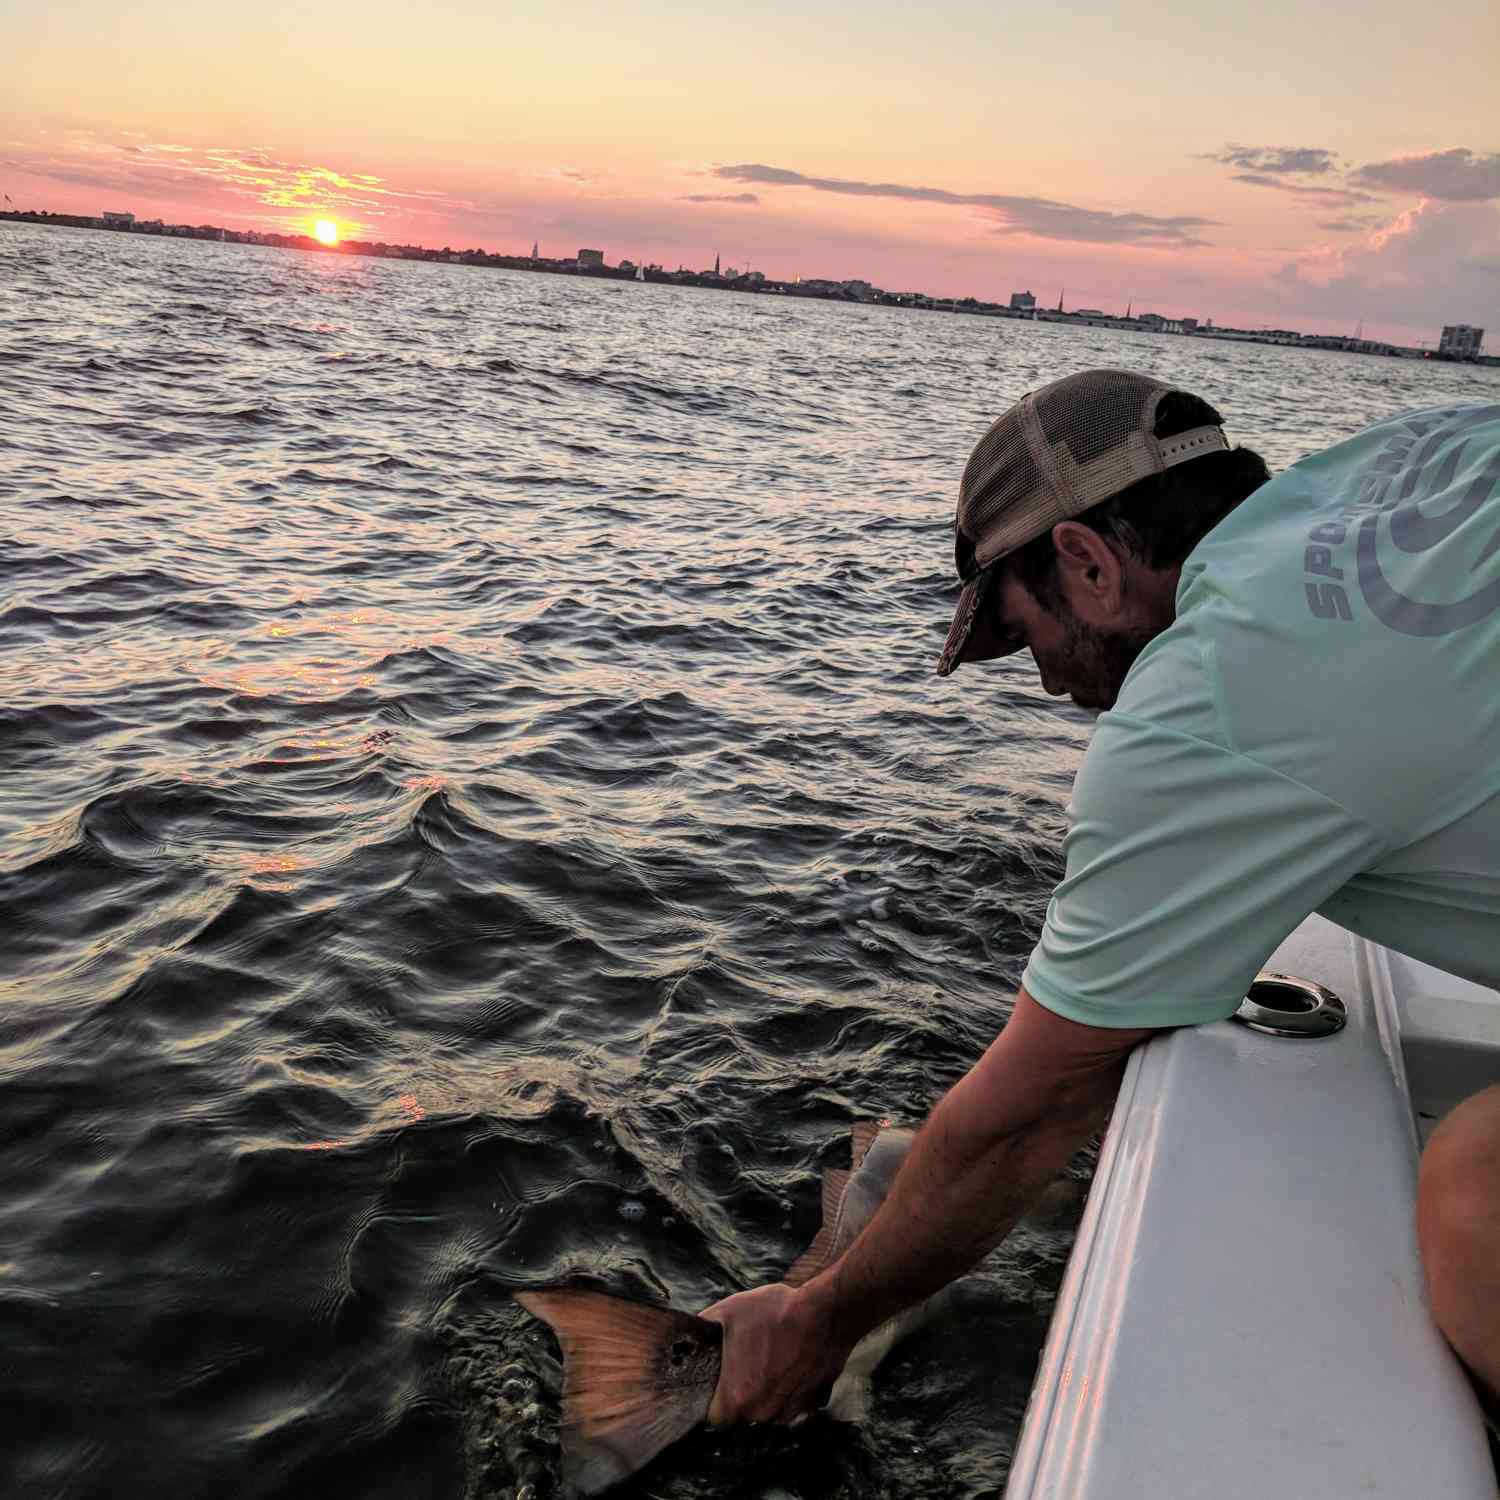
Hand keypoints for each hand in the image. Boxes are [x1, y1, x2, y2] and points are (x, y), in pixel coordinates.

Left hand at [700, 1281, 853, 1425]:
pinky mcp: (811, 1404)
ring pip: (767, 1409)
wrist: (826, 1313)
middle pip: (741, 1412)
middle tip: (744, 1362)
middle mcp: (763, 1412)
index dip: (711, 1398)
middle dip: (739, 1391)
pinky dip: (788, 1390)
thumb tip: (689, 1333)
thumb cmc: (776, 1313)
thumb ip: (704, 1327)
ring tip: (770, 1358)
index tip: (716, 1381)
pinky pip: (790, 1404)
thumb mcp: (729, 1311)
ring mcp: (789, 1411)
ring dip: (765, 1391)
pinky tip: (789, 1363)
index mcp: (737, 1396)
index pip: (713, 1416)